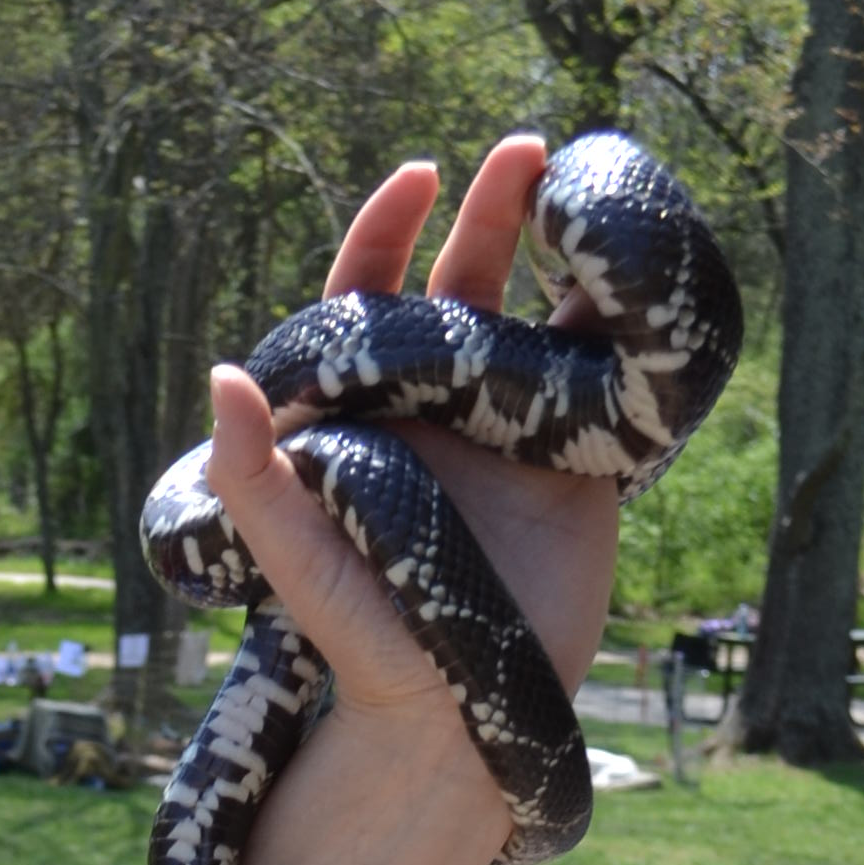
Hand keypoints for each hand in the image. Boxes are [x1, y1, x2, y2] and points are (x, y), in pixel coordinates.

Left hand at [201, 136, 620, 725]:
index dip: (389, 232)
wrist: (453, 714)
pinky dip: (624, 326)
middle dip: (490, 212)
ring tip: (589, 193)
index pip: (368, 296)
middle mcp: (436, 405)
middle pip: (462, 284)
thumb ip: (253, 476)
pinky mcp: (578, 463)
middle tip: (524, 150)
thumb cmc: (358, 640)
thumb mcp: (295, 556)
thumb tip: (221, 373)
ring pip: (538, 315)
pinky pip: (605, 380)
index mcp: (366, 408)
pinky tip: (643, 275)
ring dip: (563, 253)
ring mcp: (510, 428)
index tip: (419, 177)